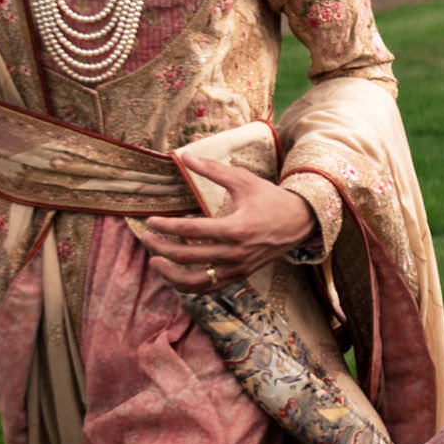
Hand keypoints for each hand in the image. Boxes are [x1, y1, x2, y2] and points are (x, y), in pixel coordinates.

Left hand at [141, 153, 315, 293]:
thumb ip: (212, 170)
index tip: (150, 221)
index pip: (191, 231)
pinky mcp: (240, 277)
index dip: (166, 227)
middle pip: (187, 257)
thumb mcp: (243, 180)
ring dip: (170, 274)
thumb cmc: (270, 199)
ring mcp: (237, 269)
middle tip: (145, 238)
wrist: (299, 222)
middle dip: (161, 248)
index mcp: (235, 229)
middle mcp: (235, 253)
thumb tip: (184, 156)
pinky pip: (209, 288)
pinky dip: (189, 285)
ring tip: (154, 261)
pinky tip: (176, 274)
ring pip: (196, 281)